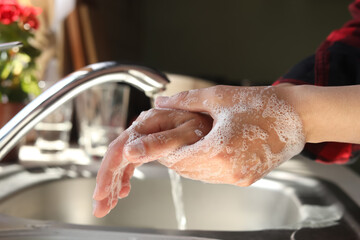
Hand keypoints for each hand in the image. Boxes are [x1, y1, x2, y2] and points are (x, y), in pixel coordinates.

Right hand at [92, 109, 212, 217]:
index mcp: (149, 123)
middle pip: (117, 156)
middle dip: (106, 182)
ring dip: (113, 182)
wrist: (215, 124)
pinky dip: (125, 177)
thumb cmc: (206, 128)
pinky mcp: (150, 145)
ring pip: (122, 161)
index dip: (108, 171)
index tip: (102, 192)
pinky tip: (123, 190)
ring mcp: (146, 136)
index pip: (120, 148)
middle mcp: (144, 129)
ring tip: (107, 204)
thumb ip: (159, 143)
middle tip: (100, 206)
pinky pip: (132, 162)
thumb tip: (130, 152)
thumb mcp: (186, 136)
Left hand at [128, 85, 305, 184]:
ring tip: (187, 142)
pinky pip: (215, 176)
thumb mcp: (219, 98)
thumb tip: (162, 102)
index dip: (164, 150)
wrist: (297, 116)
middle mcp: (228, 170)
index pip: (178, 158)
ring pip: (200, 175)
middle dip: (175, 155)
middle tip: (169, 140)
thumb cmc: (262, 105)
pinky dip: (205, 165)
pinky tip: (206, 148)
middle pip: (186, 170)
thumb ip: (185, 101)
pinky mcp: (246, 179)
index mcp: (219, 150)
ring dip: (189, 161)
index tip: (157, 141)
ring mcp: (238, 177)